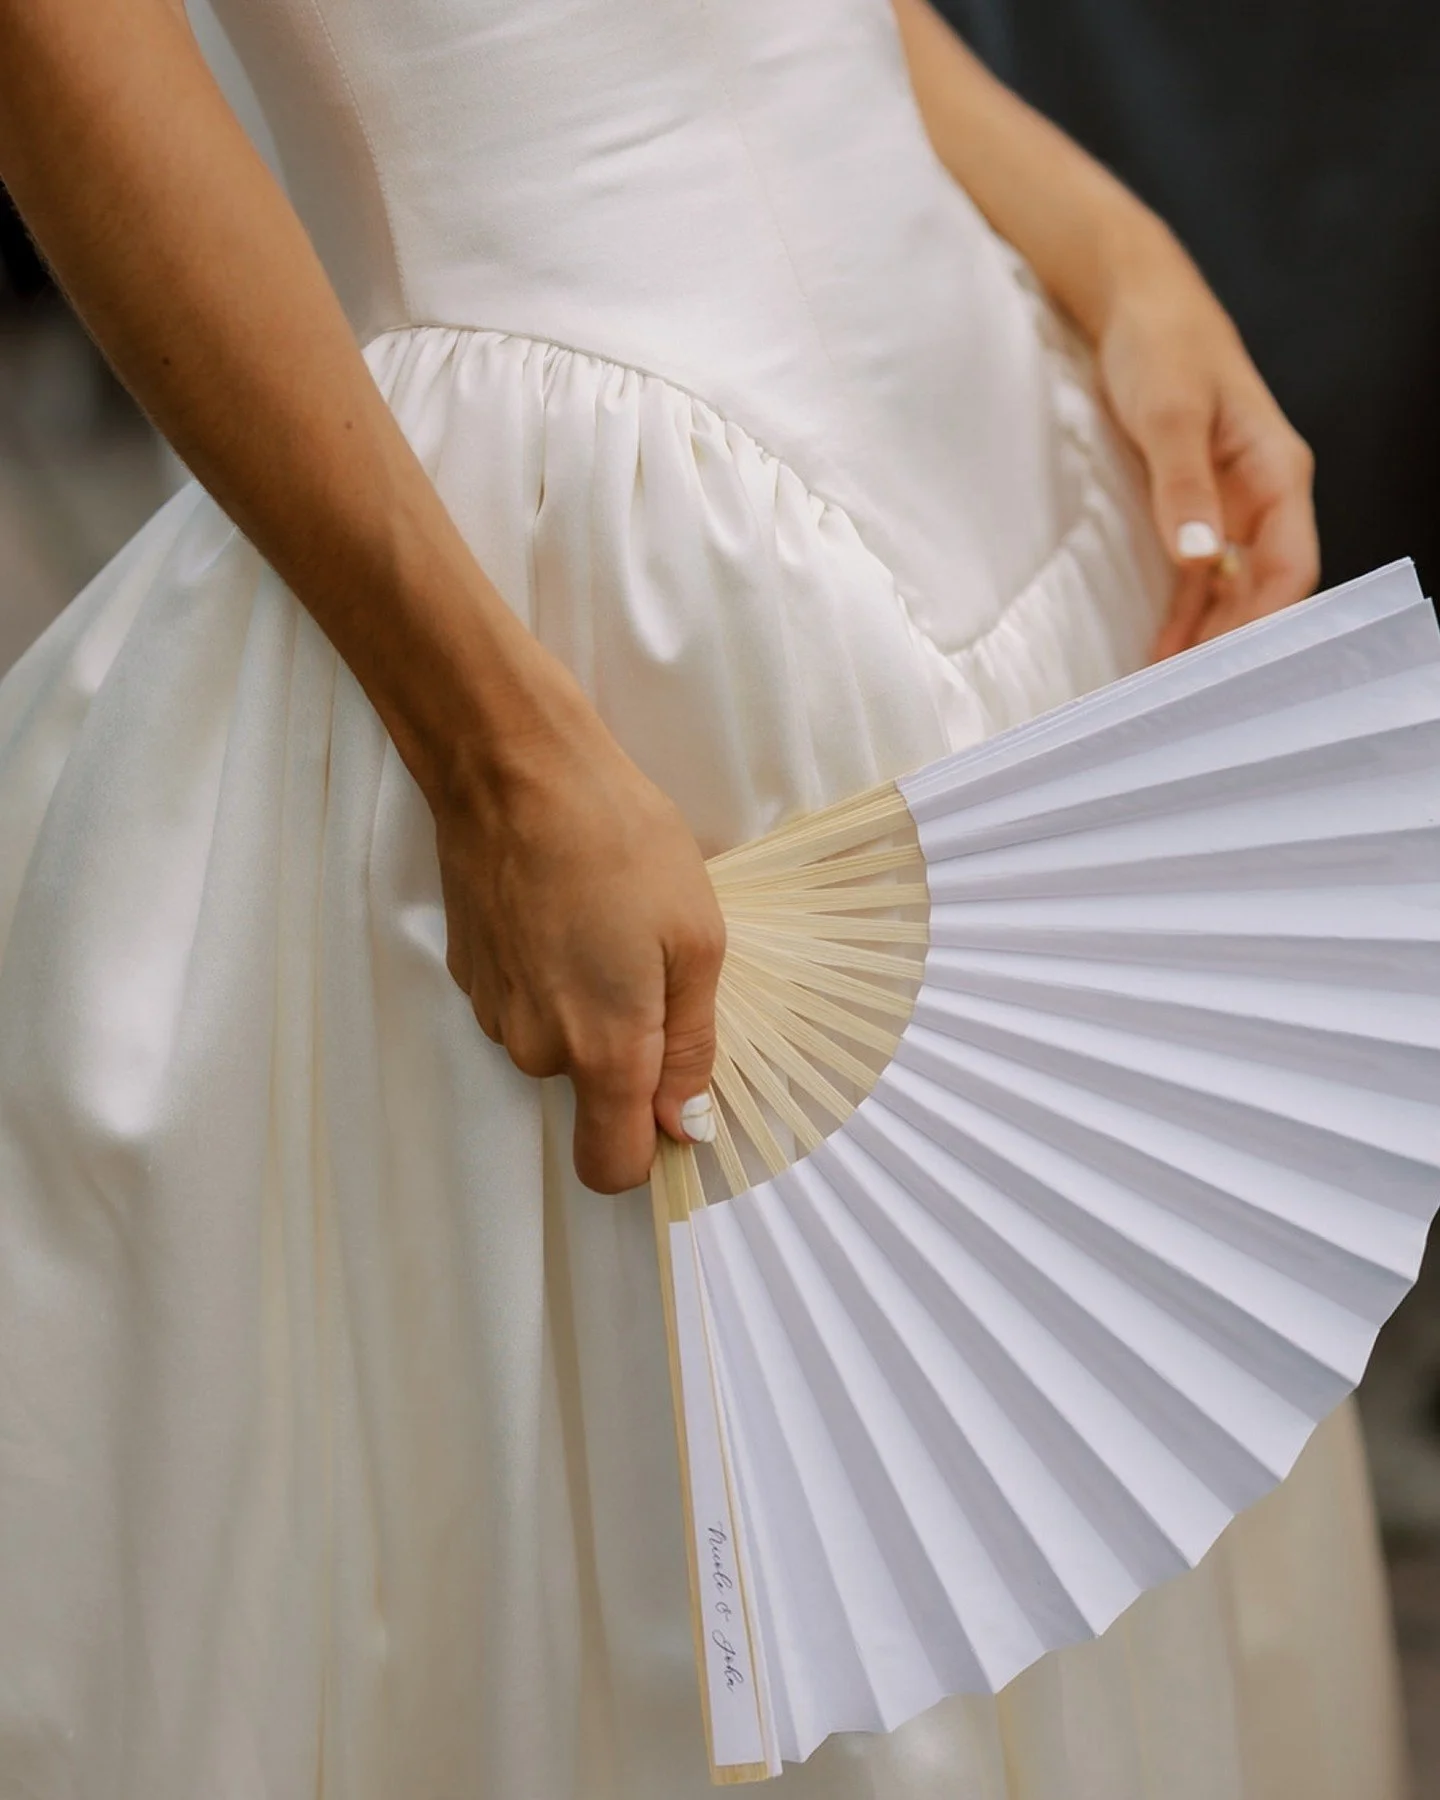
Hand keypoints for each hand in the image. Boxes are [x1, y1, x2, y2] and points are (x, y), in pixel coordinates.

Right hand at [433, 675, 724, 1193]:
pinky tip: (562, 908)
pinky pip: (524, 1003)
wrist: (512, 769)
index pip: (612, 1169)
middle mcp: (537, 1049)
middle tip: (652, 963)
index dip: (651, 1149)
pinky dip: (548, 973)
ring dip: (587, 1006)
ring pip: (556, 1044)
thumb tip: (685, 1128)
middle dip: (628, 1051)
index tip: (676, 1101)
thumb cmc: (620, 842)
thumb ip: (691, 1048)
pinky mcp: (468, 974)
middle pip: (591, 1095)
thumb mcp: (696, 941)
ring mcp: (494, 1012)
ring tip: (605, 922)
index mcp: (603, 1051)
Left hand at [1094, 240, 1319, 659]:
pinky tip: (1160, 654)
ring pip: (1232, 592)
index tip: (1227, 670)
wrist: (1137, 303)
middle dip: (1235, 646)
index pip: (1291, 567)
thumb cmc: (1162, 344)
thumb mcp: (1169, 412)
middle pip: (1264, 591)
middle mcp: (1262, 497)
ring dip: (1206, 641)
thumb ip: (1183, 484)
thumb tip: (1200, 556)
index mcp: (1277, 473)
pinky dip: (1183, 618)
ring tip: (1170, 694)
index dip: (1265, 623)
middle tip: (1191, 701)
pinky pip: (1199, 580)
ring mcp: (1229, 506)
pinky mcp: (1194, 509)